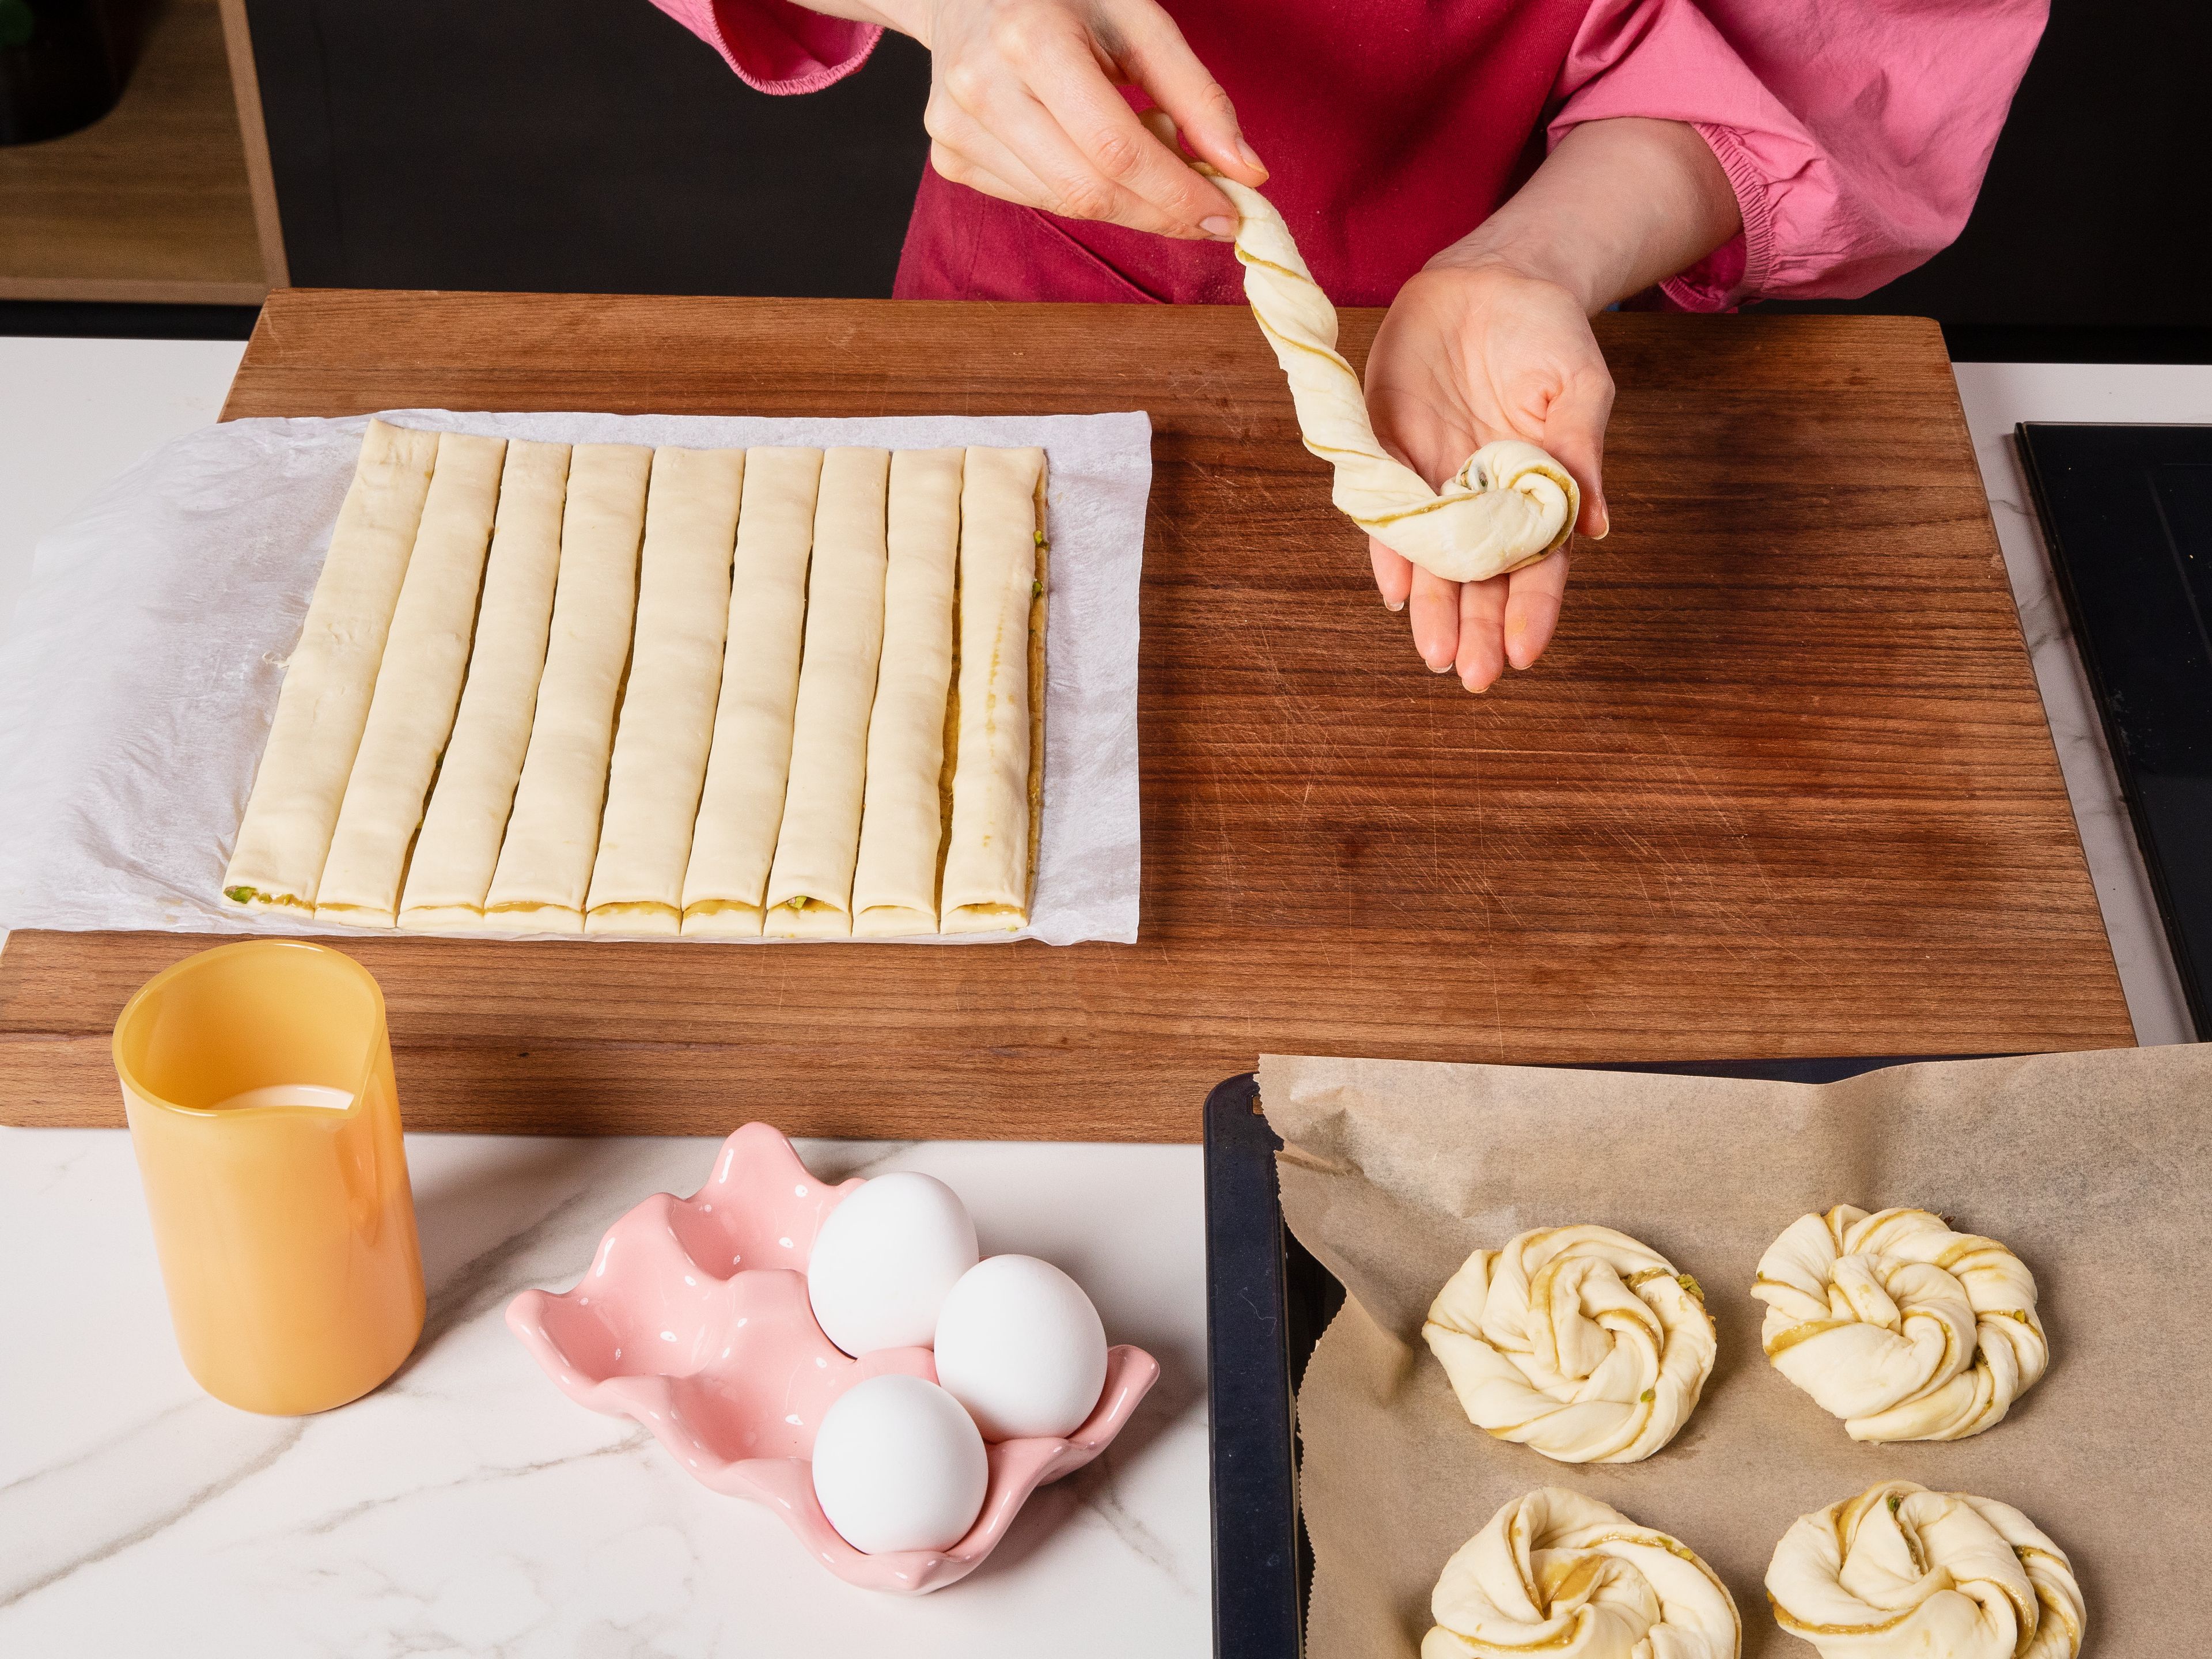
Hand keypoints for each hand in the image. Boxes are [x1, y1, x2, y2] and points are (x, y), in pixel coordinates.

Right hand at [878, 0, 1267, 237]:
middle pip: (1089, 190)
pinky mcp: (951, 157)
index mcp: (1029, 37)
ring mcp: (958, 128)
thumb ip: (1196, 93)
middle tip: (1205, 209)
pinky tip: (1090, 151)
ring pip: (1065, 204)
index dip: (1177, 194)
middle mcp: (982, 88)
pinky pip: (1037, 201)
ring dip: (1125, 201)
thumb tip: (1247, 172)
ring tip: (1143, 149)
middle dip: (1160, 212)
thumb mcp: (1137, 18)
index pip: (1116, 149)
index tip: (1228, 216)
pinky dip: (1083, 192)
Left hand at [1364, 259, 1611, 690]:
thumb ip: (1581, 454)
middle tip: (1474, 676)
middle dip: (1477, 629)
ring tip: (1435, 654)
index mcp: (1536, 491)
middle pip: (1482, 578)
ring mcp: (1434, 480)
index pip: (1537, 566)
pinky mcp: (1388, 453)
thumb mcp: (1580, 388)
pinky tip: (1395, 590)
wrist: (1488, 282)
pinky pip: (1386, 513)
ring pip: (1433, 559)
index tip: (1525, 652)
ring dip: (1433, 608)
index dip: (1531, 611)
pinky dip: (1389, 550)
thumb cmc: (1547, 335)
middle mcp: (1482, 499)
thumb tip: (1597, 527)